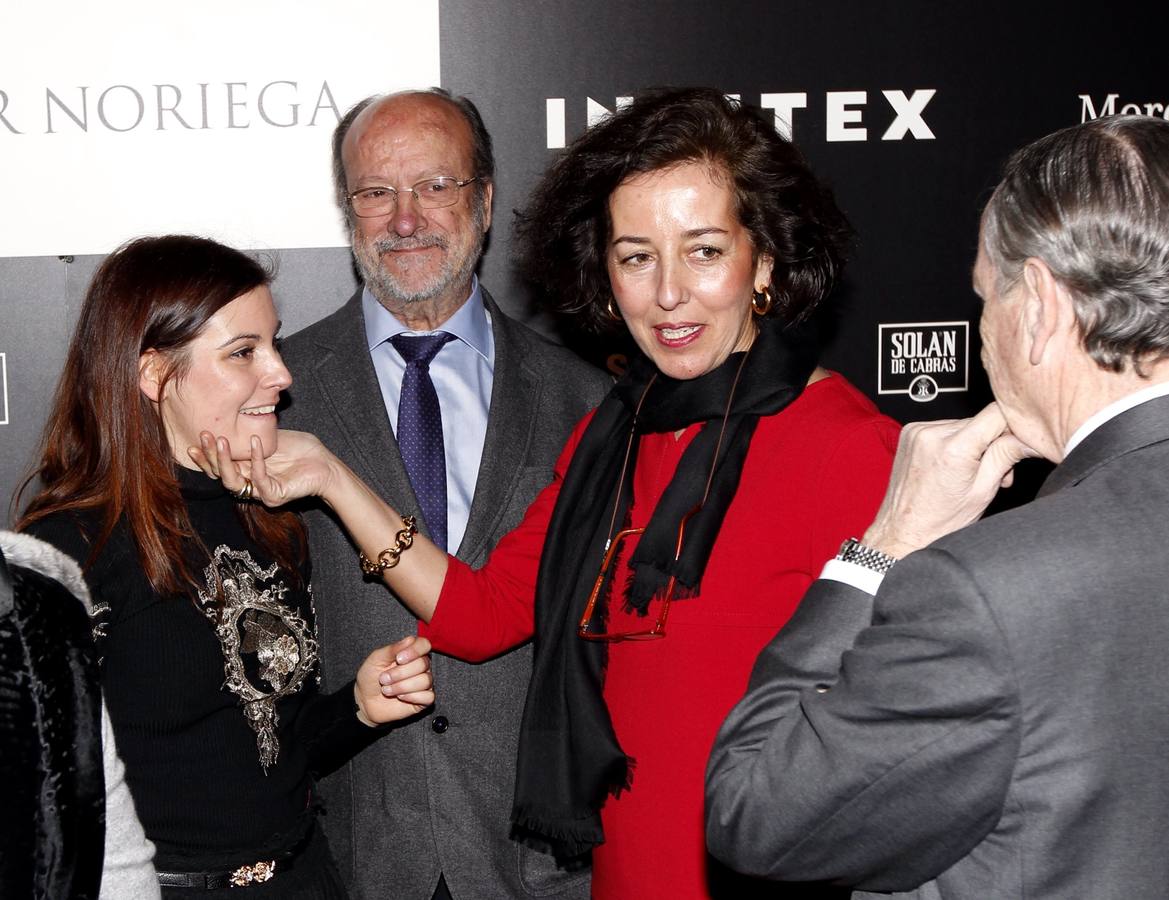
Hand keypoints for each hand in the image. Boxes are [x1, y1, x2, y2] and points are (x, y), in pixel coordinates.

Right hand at [187, 430, 338, 506]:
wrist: (325, 464)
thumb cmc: (301, 451)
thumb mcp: (270, 438)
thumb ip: (250, 433)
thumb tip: (231, 417)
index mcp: (245, 470)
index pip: (219, 467)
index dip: (205, 456)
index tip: (195, 440)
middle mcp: (249, 483)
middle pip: (220, 474)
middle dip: (210, 455)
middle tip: (205, 436)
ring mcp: (260, 492)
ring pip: (232, 482)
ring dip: (224, 460)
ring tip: (221, 440)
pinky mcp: (274, 495)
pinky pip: (259, 479)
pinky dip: (256, 460)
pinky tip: (255, 442)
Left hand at [354, 635, 435, 725]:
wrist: (365, 700)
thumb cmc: (370, 677)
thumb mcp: (376, 659)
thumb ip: (393, 649)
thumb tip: (410, 640)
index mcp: (410, 652)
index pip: (424, 644)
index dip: (414, 651)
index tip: (398, 659)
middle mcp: (420, 666)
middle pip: (423, 664)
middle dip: (400, 673)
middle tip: (384, 679)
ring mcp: (423, 682)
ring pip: (425, 681)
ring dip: (402, 686)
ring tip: (387, 690)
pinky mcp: (424, 699)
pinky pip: (429, 696)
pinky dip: (412, 697)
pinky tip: (400, 697)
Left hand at [863, 403, 1037, 557]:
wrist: (903, 531)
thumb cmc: (940, 521)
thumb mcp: (983, 490)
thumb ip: (1007, 456)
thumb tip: (1032, 438)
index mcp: (953, 447)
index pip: (997, 413)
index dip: (1013, 427)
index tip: (1018, 442)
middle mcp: (931, 434)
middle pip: (979, 421)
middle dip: (992, 443)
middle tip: (994, 474)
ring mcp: (916, 432)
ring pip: (962, 425)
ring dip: (972, 444)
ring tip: (968, 474)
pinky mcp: (908, 433)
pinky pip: (943, 429)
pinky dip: (952, 443)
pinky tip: (951, 466)